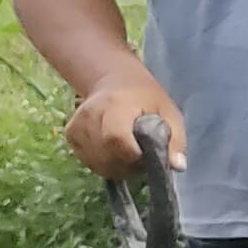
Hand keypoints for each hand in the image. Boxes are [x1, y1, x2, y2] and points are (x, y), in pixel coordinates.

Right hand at [64, 78, 181, 179]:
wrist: (115, 81)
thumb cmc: (146, 99)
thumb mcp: (169, 113)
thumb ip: (175, 140)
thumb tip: (177, 166)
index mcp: (115, 105)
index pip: (116, 139)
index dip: (134, 156)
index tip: (147, 155)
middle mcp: (90, 114)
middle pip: (106, 156)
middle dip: (129, 165)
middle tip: (142, 156)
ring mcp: (76, 125)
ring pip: (97, 163)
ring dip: (117, 166)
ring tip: (129, 152)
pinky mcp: (70, 135)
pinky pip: (88, 161)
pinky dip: (104, 163)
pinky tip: (114, 152)